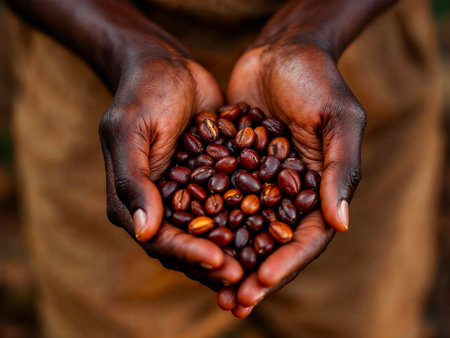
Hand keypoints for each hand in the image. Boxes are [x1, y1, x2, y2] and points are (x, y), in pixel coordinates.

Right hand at [99, 54, 242, 286]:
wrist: (167, 66)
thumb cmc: (143, 93)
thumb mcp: (131, 131)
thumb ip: (132, 180)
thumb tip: (142, 232)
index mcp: (133, 200)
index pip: (161, 241)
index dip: (190, 254)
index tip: (222, 263)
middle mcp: (159, 206)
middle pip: (187, 247)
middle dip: (216, 264)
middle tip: (249, 277)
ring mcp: (187, 197)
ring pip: (212, 236)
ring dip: (235, 254)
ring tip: (264, 267)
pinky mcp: (211, 183)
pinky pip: (230, 210)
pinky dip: (249, 224)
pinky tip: (274, 232)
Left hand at [221, 42, 365, 315]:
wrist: (280, 52)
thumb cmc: (316, 80)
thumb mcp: (337, 119)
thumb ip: (340, 168)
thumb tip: (340, 223)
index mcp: (321, 189)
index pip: (307, 238)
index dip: (286, 264)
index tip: (261, 283)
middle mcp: (291, 194)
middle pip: (273, 244)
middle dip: (255, 275)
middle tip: (233, 302)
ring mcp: (261, 185)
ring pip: (245, 232)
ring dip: (229, 260)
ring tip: (211, 289)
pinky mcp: (234, 170)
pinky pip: (221, 203)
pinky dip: (209, 226)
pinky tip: (190, 243)